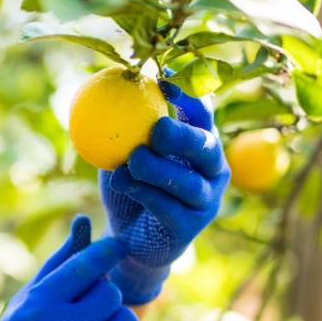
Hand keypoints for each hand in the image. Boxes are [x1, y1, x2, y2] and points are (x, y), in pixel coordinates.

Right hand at [0, 215, 152, 320]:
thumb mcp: (25, 304)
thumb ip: (57, 264)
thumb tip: (85, 222)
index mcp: (38, 308)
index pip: (87, 265)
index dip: (107, 251)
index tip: (118, 244)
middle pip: (110, 292)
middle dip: (101, 300)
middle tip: (80, 318)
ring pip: (127, 318)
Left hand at [100, 79, 229, 304]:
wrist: (127, 238)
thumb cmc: (129, 185)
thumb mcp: (122, 150)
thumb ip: (123, 124)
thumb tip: (109, 81)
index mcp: (200, 142)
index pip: (202, 114)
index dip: (189, 96)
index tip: (162, 82)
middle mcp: (212, 170)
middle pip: (206, 147)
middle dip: (183, 135)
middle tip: (157, 128)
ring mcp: (206, 201)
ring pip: (188, 182)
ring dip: (157, 169)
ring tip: (131, 160)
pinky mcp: (190, 227)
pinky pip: (169, 208)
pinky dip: (144, 193)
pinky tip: (122, 181)